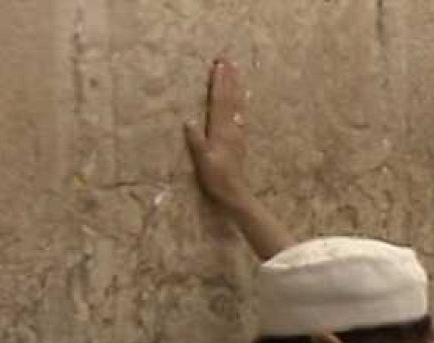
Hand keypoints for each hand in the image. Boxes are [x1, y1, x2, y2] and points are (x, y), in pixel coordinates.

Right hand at [184, 58, 252, 209]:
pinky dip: (242, 102)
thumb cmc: (215, 178)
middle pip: (229, 98)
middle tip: (227, 59)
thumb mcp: (202, 161)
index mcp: (220, 130)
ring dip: (235, 86)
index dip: (217, 82)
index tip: (217, 65)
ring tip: (236, 70)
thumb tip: (188, 120)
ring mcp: (237, 132)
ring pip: (237, 104)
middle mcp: (230, 128)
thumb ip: (196, 141)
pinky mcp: (240, 139)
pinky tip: (245, 96)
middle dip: (227, 78)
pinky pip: (242, 115)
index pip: (218, 101)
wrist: (234, 193)